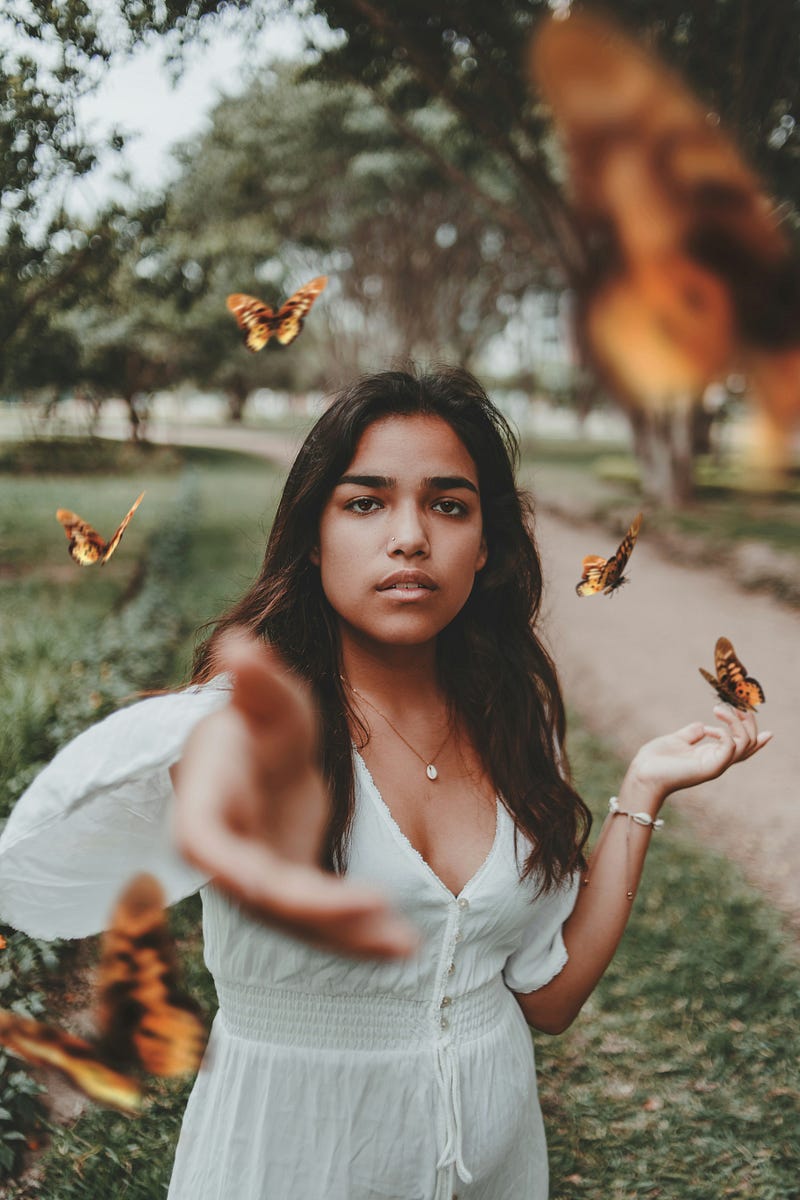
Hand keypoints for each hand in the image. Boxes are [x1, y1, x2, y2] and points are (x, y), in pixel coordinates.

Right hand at [171, 632, 416, 959]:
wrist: (265, 758)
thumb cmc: (259, 722)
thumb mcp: (266, 698)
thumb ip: (256, 680)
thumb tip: (238, 643)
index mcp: (206, 808)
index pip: (206, 847)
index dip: (236, 870)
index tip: (270, 887)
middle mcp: (228, 858)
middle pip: (265, 895)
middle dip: (316, 910)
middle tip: (375, 913)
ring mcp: (259, 883)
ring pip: (300, 922)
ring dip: (349, 938)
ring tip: (405, 945)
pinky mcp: (292, 896)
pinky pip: (323, 923)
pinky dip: (359, 936)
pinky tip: (404, 945)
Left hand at [622, 705, 772, 809]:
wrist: (642, 775)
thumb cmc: (656, 761)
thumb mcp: (677, 741)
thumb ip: (692, 734)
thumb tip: (702, 726)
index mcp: (712, 756)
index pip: (742, 750)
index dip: (758, 741)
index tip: (770, 733)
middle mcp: (718, 761)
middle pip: (749, 745)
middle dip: (748, 723)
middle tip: (737, 707)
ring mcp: (716, 766)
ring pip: (744, 743)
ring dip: (736, 722)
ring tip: (718, 709)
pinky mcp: (710, 768)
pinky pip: (729, 748)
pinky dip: (724, 733)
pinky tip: (707, 729)